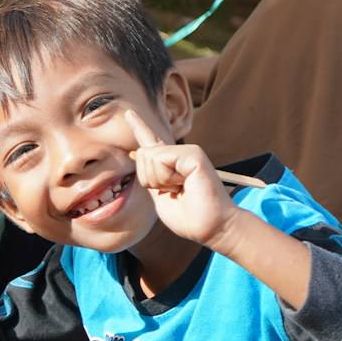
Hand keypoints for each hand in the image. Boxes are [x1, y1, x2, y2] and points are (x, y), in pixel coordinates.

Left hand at [125, 109, 240, 251]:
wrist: (212, 228)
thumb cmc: (189, 218)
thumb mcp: (160, 197)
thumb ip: (149, 175)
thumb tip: (138, 152)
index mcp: (170, 164)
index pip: (151, 141)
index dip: (139, 126)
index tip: (129, 112)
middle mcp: (179, 154)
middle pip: (142, 154)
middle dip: (149, 180)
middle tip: (174, 192)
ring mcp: (188, 151)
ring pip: (149, 157)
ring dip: (159, 180)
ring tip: (181, 189)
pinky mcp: (193, 153)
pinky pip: (161, 159)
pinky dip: (166, 177)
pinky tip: (184, 183)